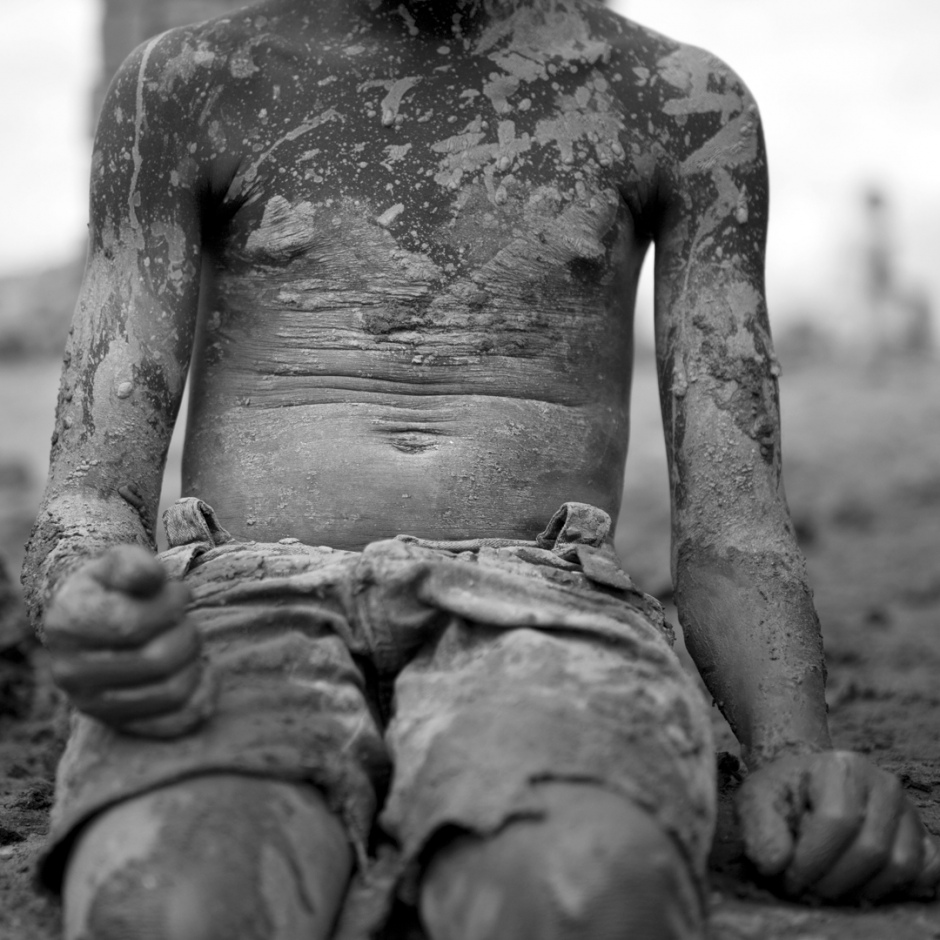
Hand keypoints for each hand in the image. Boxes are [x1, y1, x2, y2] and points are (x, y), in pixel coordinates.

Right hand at [44, 545, 215, 735]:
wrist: (91, 621)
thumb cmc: (114, 587)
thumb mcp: (118, 563)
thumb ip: (135, 564)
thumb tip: (152, 578)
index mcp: (67, 624)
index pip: (132, 624)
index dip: (171, 605)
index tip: (180, 592)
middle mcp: (70, 672)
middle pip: (157, 660)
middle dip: (187, 632)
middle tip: (186, 619)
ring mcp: (92, 705)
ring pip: (171, 692)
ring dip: (195, 660)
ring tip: (186, 640)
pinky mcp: (119, 725)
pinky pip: (175, 723)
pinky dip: (202, 695)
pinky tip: (203, 670)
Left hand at [736, 750, 939, 901]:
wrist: (807, 784)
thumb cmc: (783, 793)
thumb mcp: (756, 800)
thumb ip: (759, 829)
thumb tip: (774, 864)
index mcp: (840, 766)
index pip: (837, 821)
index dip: (811, 859)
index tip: (787, 876)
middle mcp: (882, 782)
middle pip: (871, 848)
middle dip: (833, 881)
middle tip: (806, 887)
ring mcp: (906, 808)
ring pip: (900, 865)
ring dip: (861, 889)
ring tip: (828, 884)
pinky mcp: (921, 832)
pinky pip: (927, 870)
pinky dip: (897, 887)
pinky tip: (860, 883)